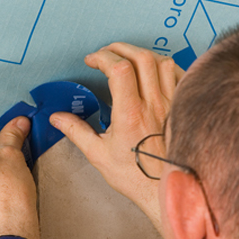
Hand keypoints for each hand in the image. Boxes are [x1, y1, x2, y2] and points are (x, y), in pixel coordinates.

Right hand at [49, 43, 184, 234]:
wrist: (164, 190)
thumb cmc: (134, 176)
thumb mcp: (98, 155)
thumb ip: (76, 131)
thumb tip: (57, 118)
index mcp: (130, 113)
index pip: (119, 68)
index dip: (103, 57)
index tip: (92, 60)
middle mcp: (153, 104)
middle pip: (141, 57)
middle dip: (120, 48)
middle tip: (106, 52)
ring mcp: (171, 104)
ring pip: (162, 62)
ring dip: (143, 53)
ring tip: (129, 57)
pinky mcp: (181, 108)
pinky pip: (180, 75)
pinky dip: (166, 65)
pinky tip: (155, 69)